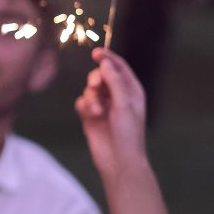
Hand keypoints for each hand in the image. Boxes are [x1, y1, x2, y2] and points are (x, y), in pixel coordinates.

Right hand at [74, 49, 148, 180]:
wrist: (118, 160)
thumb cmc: (128, 133)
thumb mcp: (124, 104)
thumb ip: (114, 81)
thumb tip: (105, 62)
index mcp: (131, 90)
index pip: (118, 67)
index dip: (107, 58)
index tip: (95, 53)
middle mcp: (117, 95)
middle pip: (101, 75)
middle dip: (96, 80)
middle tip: (95, 85)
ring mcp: (103, 105)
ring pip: (89, 89)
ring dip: (91, 98)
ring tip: (97, 112)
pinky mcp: (90, 116)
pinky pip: (81, 102)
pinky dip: (85, 106)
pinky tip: (90, 116)